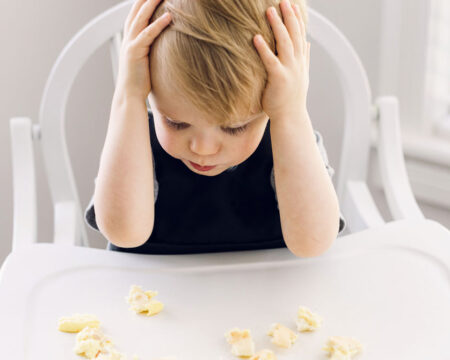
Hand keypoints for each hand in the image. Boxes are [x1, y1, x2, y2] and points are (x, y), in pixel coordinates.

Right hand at [115, 0, 171, 100]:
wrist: (129, 96)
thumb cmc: (140, 82)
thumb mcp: (146, 60)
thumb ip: (151, 49)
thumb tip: (165, 45)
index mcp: (131, 39)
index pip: (136, 14)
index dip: (143, 1)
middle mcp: (128, 38)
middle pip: (136, 10)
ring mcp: (130, 44)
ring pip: (141, 18)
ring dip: (152, 3)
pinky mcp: (135, 52)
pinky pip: (148, 34)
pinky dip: (158, 24)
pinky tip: (169, 16)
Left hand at [253, 0, 309, 119]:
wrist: (290, 117)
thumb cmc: (290, 98)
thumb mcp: (300, 75)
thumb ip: (303, 58)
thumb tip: (306, 43)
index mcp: (300, 61)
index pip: (300, 35)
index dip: (296, 19)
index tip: (291, 5)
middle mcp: (297, 63)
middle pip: (294, 34)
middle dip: (288, 16)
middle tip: (282, 0)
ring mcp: (290, 70)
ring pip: (285, 43)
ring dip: (277, 26)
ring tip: (269, 10)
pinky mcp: (279, 79)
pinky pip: (270, 61)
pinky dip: (264, 49)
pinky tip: (255, 38)